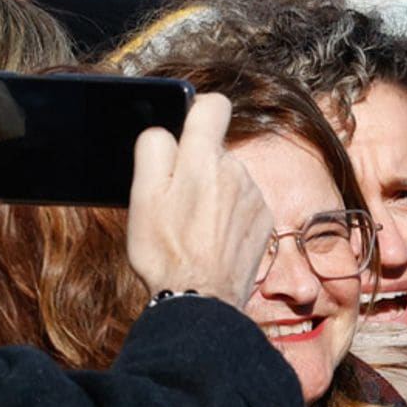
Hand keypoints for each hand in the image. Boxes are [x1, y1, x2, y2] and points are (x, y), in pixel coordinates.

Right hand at [127, 93, 272, 303]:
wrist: (201, 300)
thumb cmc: (165, 251)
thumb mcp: (141, 196)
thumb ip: (152, 150)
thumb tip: (163, 130)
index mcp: (203, 159)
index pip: (213, 106)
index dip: (196, 111)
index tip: (185, 128)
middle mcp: (236, 170)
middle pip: (215, 150)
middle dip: (196, 166)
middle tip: (176, 201)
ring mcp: (254, 196)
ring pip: (229, 178)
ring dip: (213, 192)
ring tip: (193, 226)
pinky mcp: (264, 220)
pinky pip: (243, 203)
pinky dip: (229, 214)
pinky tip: (212, 238)